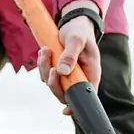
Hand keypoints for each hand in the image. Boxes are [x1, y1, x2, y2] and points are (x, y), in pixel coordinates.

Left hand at [37, 0, 101, 114]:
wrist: (74, 23)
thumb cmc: (80, 32)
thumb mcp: (77, 40)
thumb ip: (70, 55)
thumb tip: (62, 72)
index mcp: (91, 74)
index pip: (86, 96)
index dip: (76, 106)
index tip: (66, 110)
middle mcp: (80, 78)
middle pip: (64, 93)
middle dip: (53, 82)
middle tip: (50, 66)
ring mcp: (68, 75)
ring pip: (53, 83)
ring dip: (45, 68)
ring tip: (46, 50)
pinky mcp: (59, 70)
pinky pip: (46, 75)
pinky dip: (43, 65)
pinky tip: (45, 51)